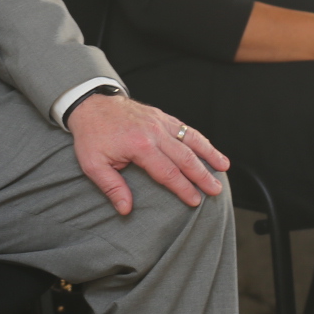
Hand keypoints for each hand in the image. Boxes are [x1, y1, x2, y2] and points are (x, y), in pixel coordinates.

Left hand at [66, 93, 226, 211]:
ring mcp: (159, 121)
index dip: (183, 188)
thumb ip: (112, 187)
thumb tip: (125, 209)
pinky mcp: (160, 115)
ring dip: (209, 153)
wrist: (90, 104)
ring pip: (189, 139)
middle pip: (185, 157)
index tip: (195, 200)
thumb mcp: (93, 164)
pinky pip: (184, 128)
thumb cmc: (91, 135)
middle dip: (202, 175)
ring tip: (224, 166)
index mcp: (139, 145)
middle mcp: (153, 132)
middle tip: (215, 190)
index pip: (168, 172)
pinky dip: (199, 138)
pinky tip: (209, 147)